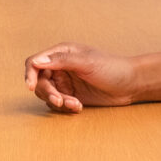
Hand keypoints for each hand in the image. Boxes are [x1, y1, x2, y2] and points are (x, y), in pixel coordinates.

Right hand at [24, 43, 143, 111]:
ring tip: (75, 105)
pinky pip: (59, 104)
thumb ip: (61, 60)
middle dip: (48, 93)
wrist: (131, 84)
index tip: (31, 87)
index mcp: (61, 53)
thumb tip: (36, 62)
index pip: (35, 62)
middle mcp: (60, 67)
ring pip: (48, 95)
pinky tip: (79, 107)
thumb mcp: (87, 62)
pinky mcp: (71, 96)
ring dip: (58, 102)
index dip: (29, 74)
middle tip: (60, 101)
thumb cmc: (112, 68)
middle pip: (39, 82)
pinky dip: (66, 107)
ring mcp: (65, 82)